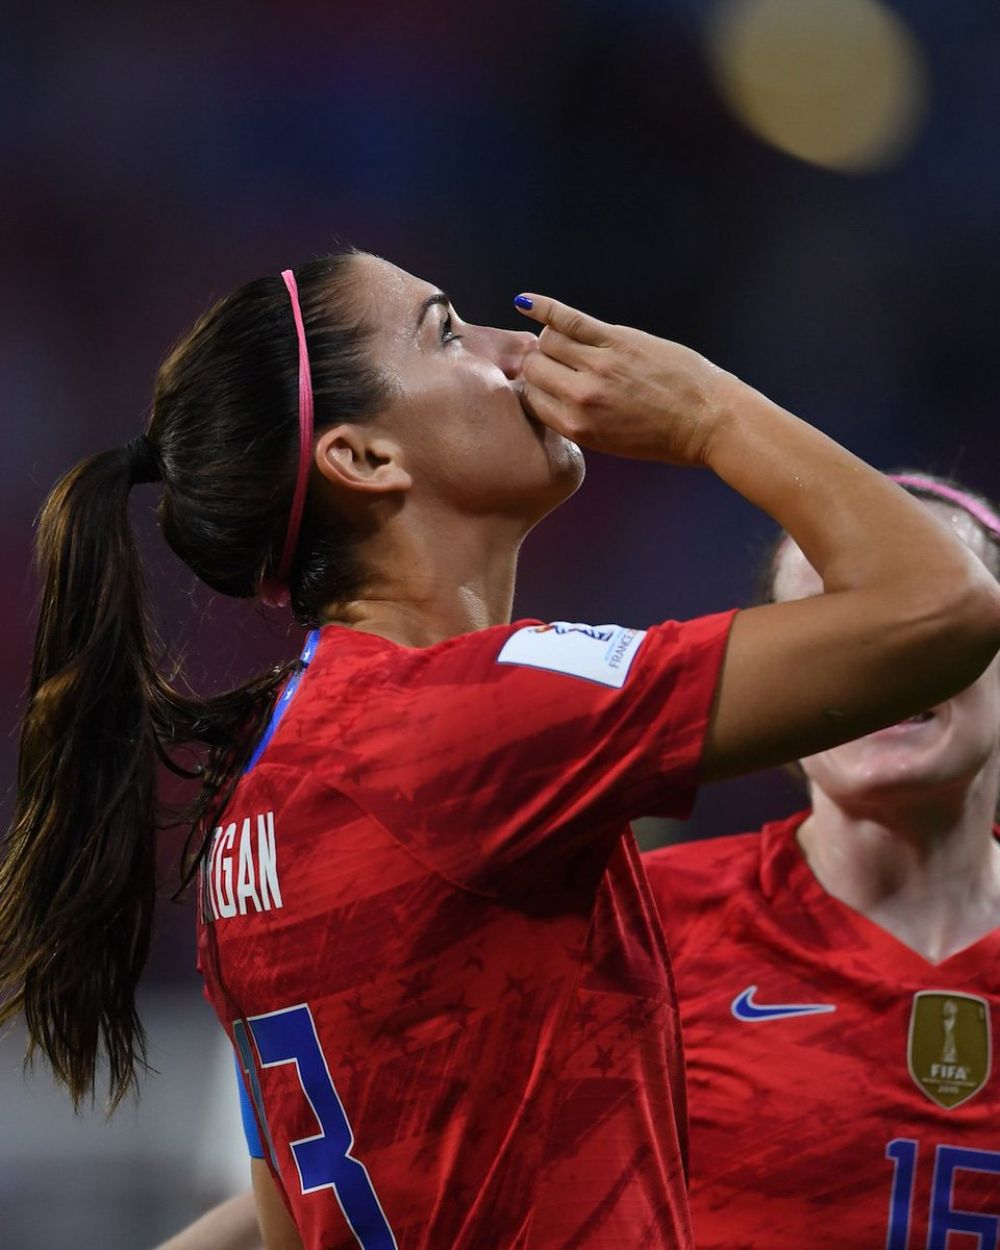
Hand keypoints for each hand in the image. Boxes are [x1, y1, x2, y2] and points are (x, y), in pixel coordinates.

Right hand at [516, 294, 738, 466]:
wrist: (709, 421)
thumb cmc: (664, 437)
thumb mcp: (610, 442)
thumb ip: (575, 420)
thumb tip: (548, 395)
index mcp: (576, 427)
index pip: (530, 398)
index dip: (533, 389)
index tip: (540, 383)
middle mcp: (580, 397)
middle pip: (534, 367)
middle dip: (538, 364)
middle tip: (553, 363)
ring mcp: (598, 365)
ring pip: (548, 341)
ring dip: (549, 341)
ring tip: (562, 344)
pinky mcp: (618, 340)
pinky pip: (569, 319)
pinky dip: (545, 307)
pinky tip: (525, 301)